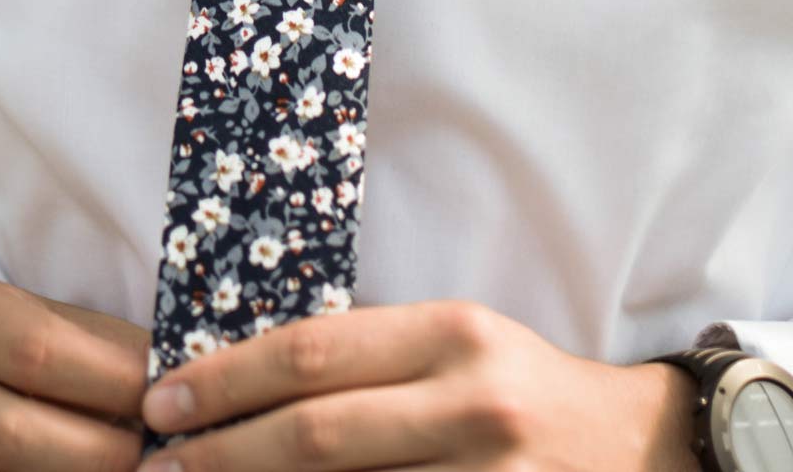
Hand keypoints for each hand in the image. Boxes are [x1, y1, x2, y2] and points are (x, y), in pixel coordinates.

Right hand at [0, 274, 150, 471]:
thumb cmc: (26, 344)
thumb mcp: (61, 325)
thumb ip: (116, 352)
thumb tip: (183, 379)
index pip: (41, 353)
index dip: (112, 383)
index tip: (169, 400)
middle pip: (17, 433)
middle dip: (100, 451)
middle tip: (157, 454)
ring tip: (134, 471)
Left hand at [140, 299, 699, 471]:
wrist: (636, 450)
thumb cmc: (522, 388)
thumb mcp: (457, 346)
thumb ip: (372, 360)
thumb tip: (253, 385)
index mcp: (453, 334)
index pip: (316, 351)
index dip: (230, 376)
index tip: (164, 398)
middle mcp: (470, 402)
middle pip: (318, 432)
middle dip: (222, 453)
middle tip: (157, 464)